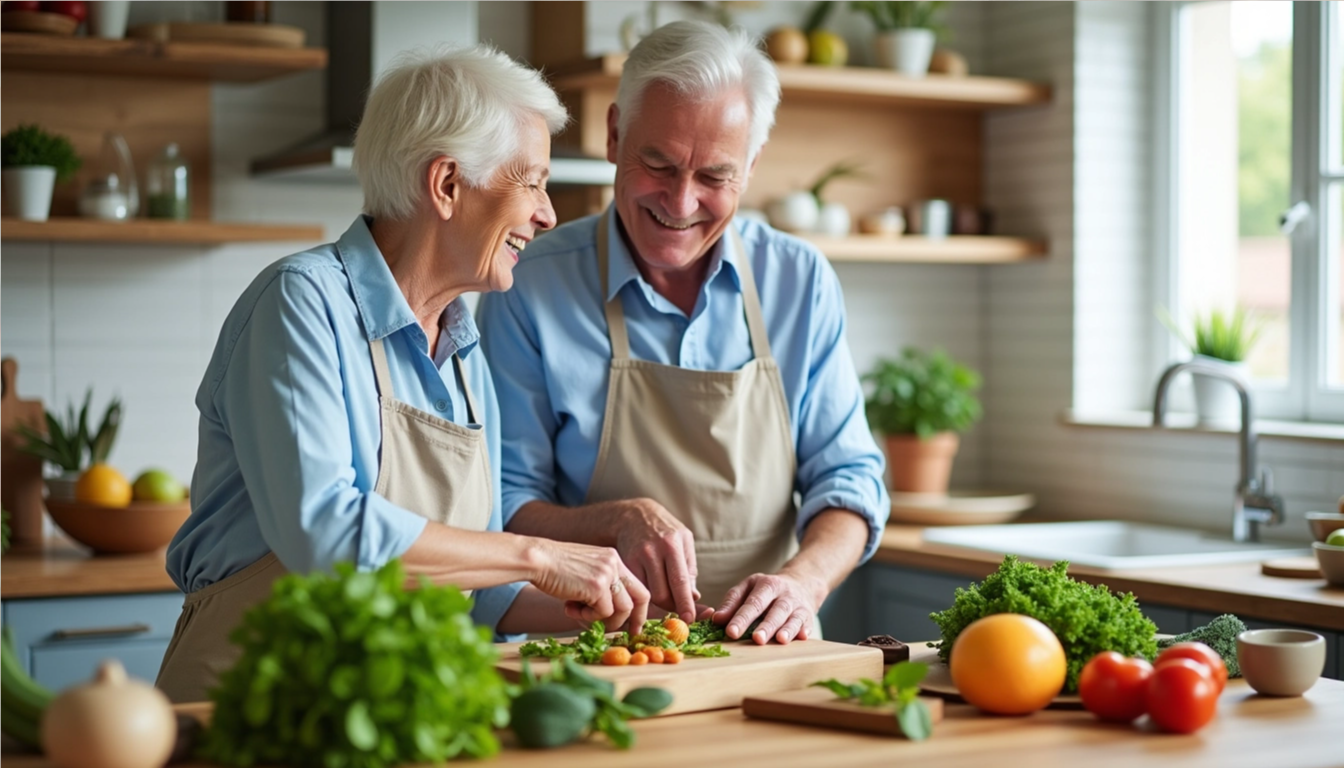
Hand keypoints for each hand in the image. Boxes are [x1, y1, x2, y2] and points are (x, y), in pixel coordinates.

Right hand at [528, 538, 649, 631]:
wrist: (536, 559)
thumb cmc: (553, 568)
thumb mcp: (584, 570)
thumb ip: (600, 585)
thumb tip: (611, 614)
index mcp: (612, 558)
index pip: (637, 585)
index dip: (639, 608)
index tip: (634, 625)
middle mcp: (614, 563)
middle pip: (640, 597)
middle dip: (635, 620)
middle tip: (628, 634)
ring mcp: (608, 574)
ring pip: (622, 609)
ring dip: (603, 619)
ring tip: (579, 613)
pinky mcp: (597, 586)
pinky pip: (603, 613)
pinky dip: (587, 617)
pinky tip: (569, 607)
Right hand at [613, 498, 699, 621]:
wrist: (634, 516)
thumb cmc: (665, 531)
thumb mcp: (684, 541)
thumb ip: (689, 570)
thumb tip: (693, 598)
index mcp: (672, 545)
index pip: (680, 582)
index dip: (685, 604)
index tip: (689, 620)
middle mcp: (653, 551)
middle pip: (662, 594)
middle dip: (671, 605)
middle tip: (677, 606)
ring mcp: (636, 557)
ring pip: (648, 594)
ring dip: (658, 601)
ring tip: (664, 594)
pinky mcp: (624, 563)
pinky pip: (637, 588)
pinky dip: (644, 593)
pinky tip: (650, 587)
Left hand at [713, 571, 827, 644]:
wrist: (801, 583)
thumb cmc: (767, 591)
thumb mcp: (748, 588)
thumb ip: (732, 603)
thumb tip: (716, 619)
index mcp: (766, 585)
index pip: (753, 603)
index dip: (742, 618)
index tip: (731, 632)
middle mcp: (784, 594)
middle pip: (775, 610)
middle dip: (766, 625)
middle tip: (756, 639)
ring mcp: (798, 606)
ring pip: (793, 618)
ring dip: (787, 629)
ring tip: (780, 640)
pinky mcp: (808, 617)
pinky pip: (807, 624)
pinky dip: (805, 630)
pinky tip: (803, 637)